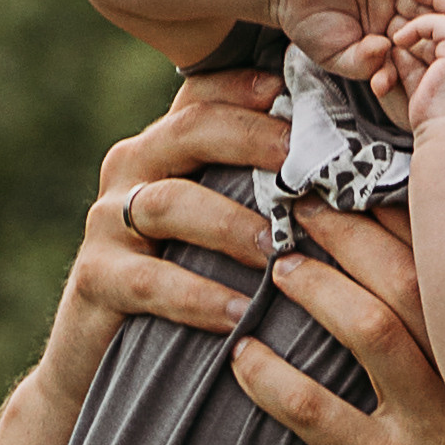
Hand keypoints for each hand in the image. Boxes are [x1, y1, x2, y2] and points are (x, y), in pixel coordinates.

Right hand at [40, 69, 288, 424]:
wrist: (99, 359)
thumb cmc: (184, 283)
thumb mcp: (217, 227)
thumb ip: (258, 189)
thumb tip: (348, 166)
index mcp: (165, 145)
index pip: (205, 94)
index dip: (250, 85)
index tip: (299, 92)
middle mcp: (132, 169)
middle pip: (191, 130)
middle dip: (254, 140)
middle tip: (307, 166)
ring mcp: (107, 222)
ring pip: (170, 203)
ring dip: (232, 224)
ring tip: (279, 249)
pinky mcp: (95, 278)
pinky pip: (149, 280)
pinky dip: (198, 296)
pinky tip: (239, 313)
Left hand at [228, 210, 444, 444]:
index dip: (412, 210)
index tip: (364, 178)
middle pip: (414, 276)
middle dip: (350, 226)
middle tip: (301, 197)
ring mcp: (439, 435)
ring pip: (368, 330)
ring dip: (313, 287)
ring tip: (274, 264)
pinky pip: (318, 415)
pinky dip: (273, 381)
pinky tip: (241, 359)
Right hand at [274, 0, 430, 84]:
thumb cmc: (311, 26)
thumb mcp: (336, 56)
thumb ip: (362, 62)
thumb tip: (386, 50)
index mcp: (392, 41)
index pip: (418, 54)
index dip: (422, 64)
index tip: (415, 73)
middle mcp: (400, 14)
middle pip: (432, 25)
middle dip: (432, 36)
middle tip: (428, 44)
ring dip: (428, 6)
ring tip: (416, 17)